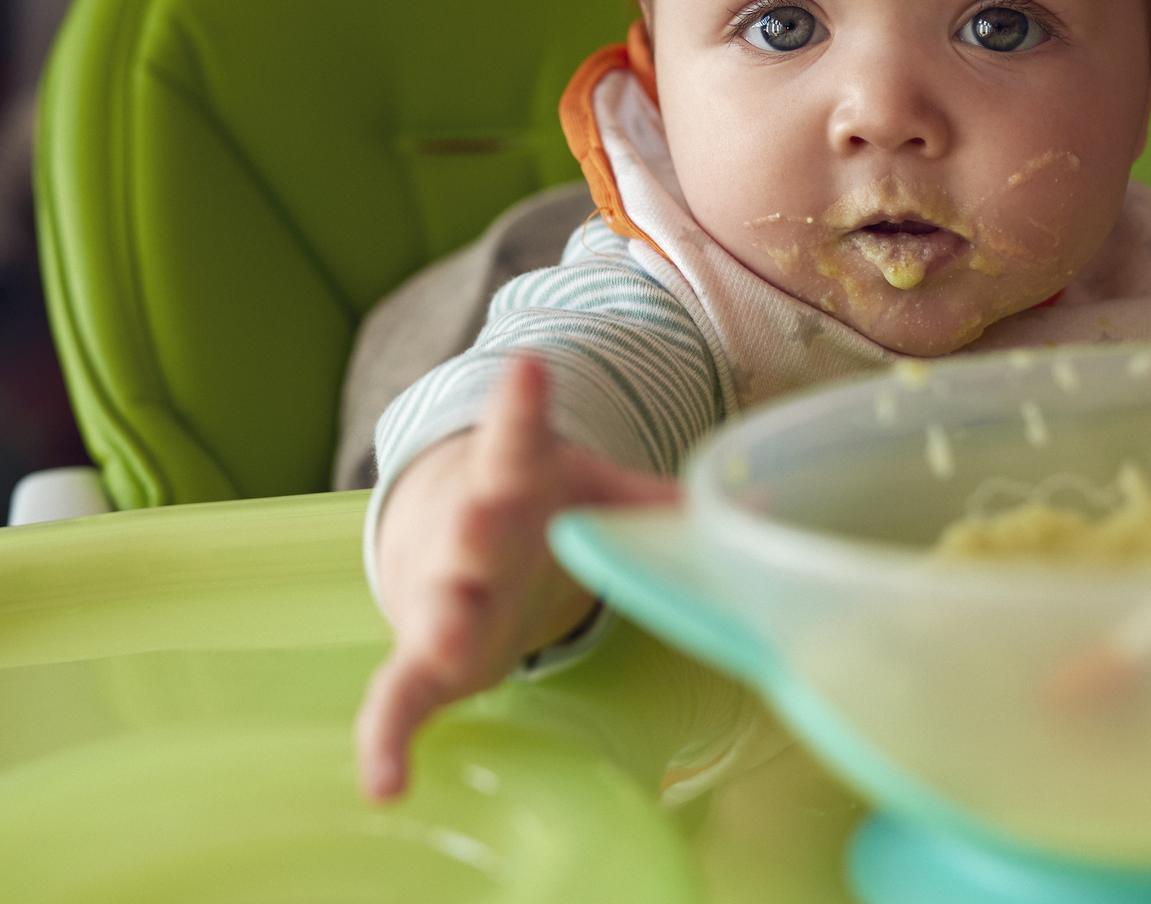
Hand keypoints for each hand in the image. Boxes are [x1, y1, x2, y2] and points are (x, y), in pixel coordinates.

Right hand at [353, 355, 678, 799]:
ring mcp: (440, 598)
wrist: (437, 538)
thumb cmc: (533, 512)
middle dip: (476, 527)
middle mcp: (470, 536)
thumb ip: (664, 502)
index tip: (527, 367)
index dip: (521, 406)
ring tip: (443, 643)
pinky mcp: (419, 659)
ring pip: (437, 609)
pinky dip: (387, 740)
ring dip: (441, 625)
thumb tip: (765, 504)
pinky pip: (398, 700)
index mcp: (514, 483)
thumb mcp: (593, 492)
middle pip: (474, 530)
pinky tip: (385, 782)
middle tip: (479, 520)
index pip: (518, 439)